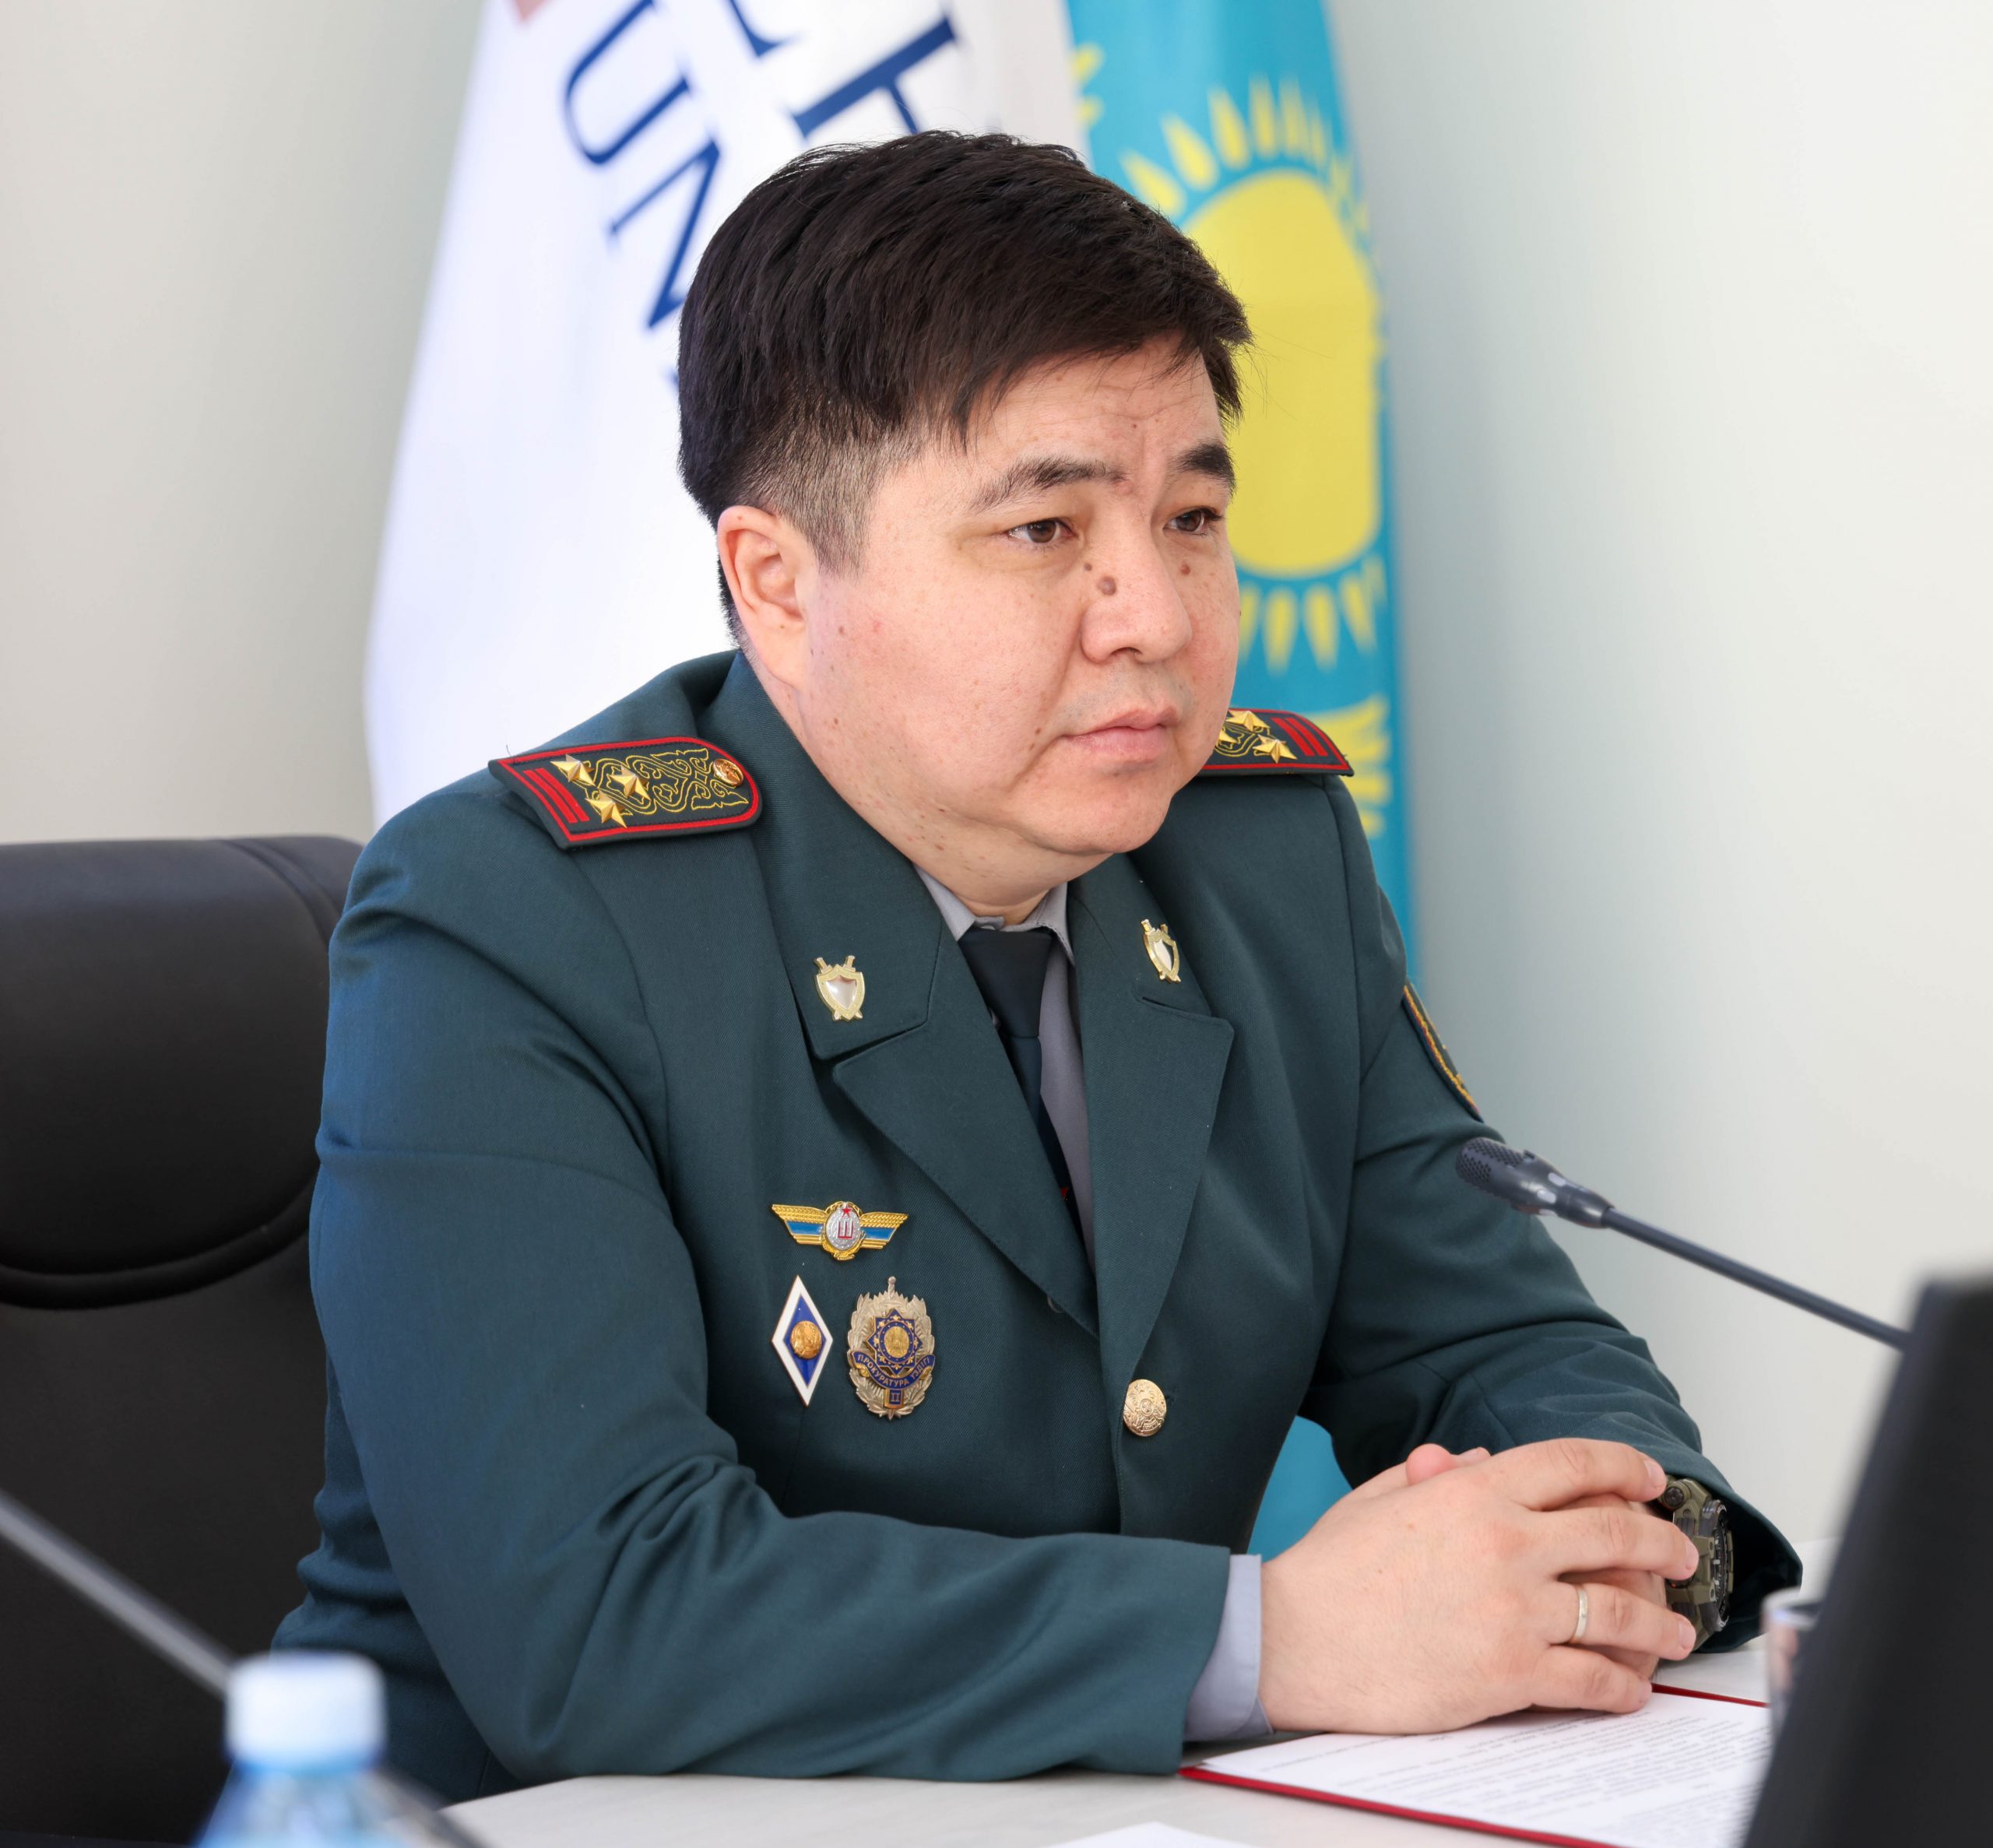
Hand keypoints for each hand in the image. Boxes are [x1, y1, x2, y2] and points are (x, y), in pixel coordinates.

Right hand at [1259, 1438, 1701, 1734]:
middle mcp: (1505, 1541)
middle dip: (1663, 1542)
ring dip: (1661, 1623)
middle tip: (1683, 1555)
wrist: (1294, 1639)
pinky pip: (1592, 1678)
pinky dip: (1623, 1686)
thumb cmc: (1328, 1571)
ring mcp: (1514, 1608)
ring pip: (1619, 1609)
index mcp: (1472, 1491)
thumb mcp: (1380, 1499)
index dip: (1625, 1466)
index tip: (1652, 1478)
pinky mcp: (1511, 1672)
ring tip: (1677, 1634)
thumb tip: (1479, 1457)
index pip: (1572, 1463)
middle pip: (1615, 1530)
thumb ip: (1436, 1474)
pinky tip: (1631, 1688)